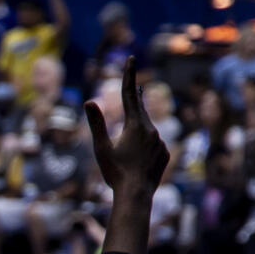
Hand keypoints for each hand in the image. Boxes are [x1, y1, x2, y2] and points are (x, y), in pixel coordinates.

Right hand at [85, 60, 168, 199]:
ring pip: (147, 130)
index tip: (131, 59)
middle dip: (135, 102)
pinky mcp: (165, 154)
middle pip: (140, 111)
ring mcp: (160, 142)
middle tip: (135, 90)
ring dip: (137, 132)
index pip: (129, 94)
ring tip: (129, 149)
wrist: (136, 195)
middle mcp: (151, 129)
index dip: (129, 75)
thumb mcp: (101, 148)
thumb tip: (89, 102)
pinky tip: (138, 161)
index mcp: (135, 124)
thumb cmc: (115, 172)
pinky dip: (145, 148)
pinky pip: (153, 145)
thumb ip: (97, 124)